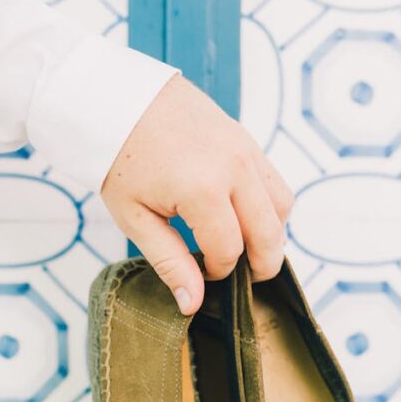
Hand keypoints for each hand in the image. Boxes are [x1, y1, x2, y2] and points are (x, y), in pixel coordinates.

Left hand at [101, 74, 293, 314]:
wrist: (118, 98)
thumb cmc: (118, 158)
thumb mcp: (134, 218)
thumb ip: (169, 262)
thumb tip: (193, 303)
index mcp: (202, 190)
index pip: (230, 251)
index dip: (219, 272)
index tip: (202, 274)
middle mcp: (234, 168)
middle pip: (269, 234)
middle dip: (260, 264)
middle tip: (242, 277)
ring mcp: (245, 149)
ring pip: (282, 206)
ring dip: (270, 233)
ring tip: (243, 246)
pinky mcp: (246, 138)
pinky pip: (275, 180)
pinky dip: (269, 205)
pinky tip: (242, 215)